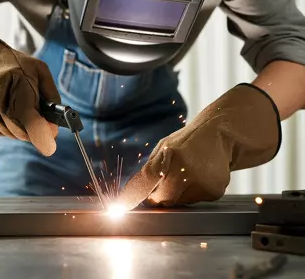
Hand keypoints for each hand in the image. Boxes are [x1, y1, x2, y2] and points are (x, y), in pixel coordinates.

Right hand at [0, 19, 60, 155]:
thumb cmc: (13, 63)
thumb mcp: (40, 71)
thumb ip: (51, 95)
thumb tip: (55, 123)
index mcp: (15, 81)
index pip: (27, 115)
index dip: (40, 133)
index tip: (50, 145)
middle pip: (20, 130)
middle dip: (35, 130)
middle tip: (42, 121)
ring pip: (10, 134)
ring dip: (21, 127)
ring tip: (19, 106)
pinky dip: (8, 126)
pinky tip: (6, 109)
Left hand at [117, 84, 281, 209]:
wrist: (219, 134)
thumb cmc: (186, 142)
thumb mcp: (164, 147)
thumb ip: (150, 168)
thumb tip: (132, 192)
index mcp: (168, 154)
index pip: (145, 180)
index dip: (132, 196)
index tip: (122, 207)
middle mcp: (185, 168)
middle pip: (163, 199)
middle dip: (159, 197)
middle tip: (164, 185)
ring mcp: (202, 180)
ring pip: (180, 203)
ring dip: (178, 194)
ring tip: (188, 174)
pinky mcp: (215, 191)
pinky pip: (196, 202)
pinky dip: (194, 193)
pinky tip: (201, 177)